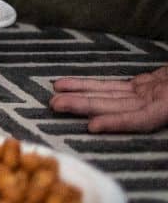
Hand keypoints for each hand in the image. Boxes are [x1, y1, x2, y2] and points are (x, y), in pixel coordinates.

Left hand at [49, 66, 167, 132]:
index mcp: (167, 109)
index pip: (141, 120)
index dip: (117, 123)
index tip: (93, 126)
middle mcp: (155, 106)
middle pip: (115, 107)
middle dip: (84, 106)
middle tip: (55, 105)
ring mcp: (148, 95)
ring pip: (109, 96)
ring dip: (81, 95)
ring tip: (55, 95)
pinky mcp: (143, 85)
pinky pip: (114, 87)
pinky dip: (93, 86)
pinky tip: (70, 85)